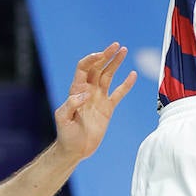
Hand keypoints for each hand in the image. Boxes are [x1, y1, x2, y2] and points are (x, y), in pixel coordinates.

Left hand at [53, 43, 136, 163]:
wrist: (75, 149)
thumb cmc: (65, 135)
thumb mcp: (62, 119)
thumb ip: (71, 104)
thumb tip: (85, 93)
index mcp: (76, 90)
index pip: (84, 68)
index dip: (92, 59)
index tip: (102, 55)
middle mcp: (88, 91)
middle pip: (98, 67)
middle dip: (106, 55)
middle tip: (116, 45)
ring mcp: (99, 98)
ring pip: (109, 76)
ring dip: (115, 63)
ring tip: (123, 50)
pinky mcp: (108, 108)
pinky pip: (119, 93)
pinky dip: (126, 84)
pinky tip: (133, 75)